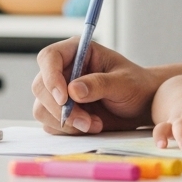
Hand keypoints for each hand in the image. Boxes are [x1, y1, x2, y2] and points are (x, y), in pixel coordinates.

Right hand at [31, 37, 159, 134]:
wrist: (141, 107)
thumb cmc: (136, 86)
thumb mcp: (124, 83)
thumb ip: (100, 84)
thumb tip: (73, 90)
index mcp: (77, 52)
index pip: (49, 57)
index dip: (51, 77)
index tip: (64, 98)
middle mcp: (64, 70)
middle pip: (40, 86)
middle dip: (60, 108)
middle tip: (86, 121)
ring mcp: (60, 92)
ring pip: (42, 108)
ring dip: (66, 122)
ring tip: (94, 124)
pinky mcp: (61, 112)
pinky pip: (51, 124)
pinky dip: (69, 130)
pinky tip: (91, 126)